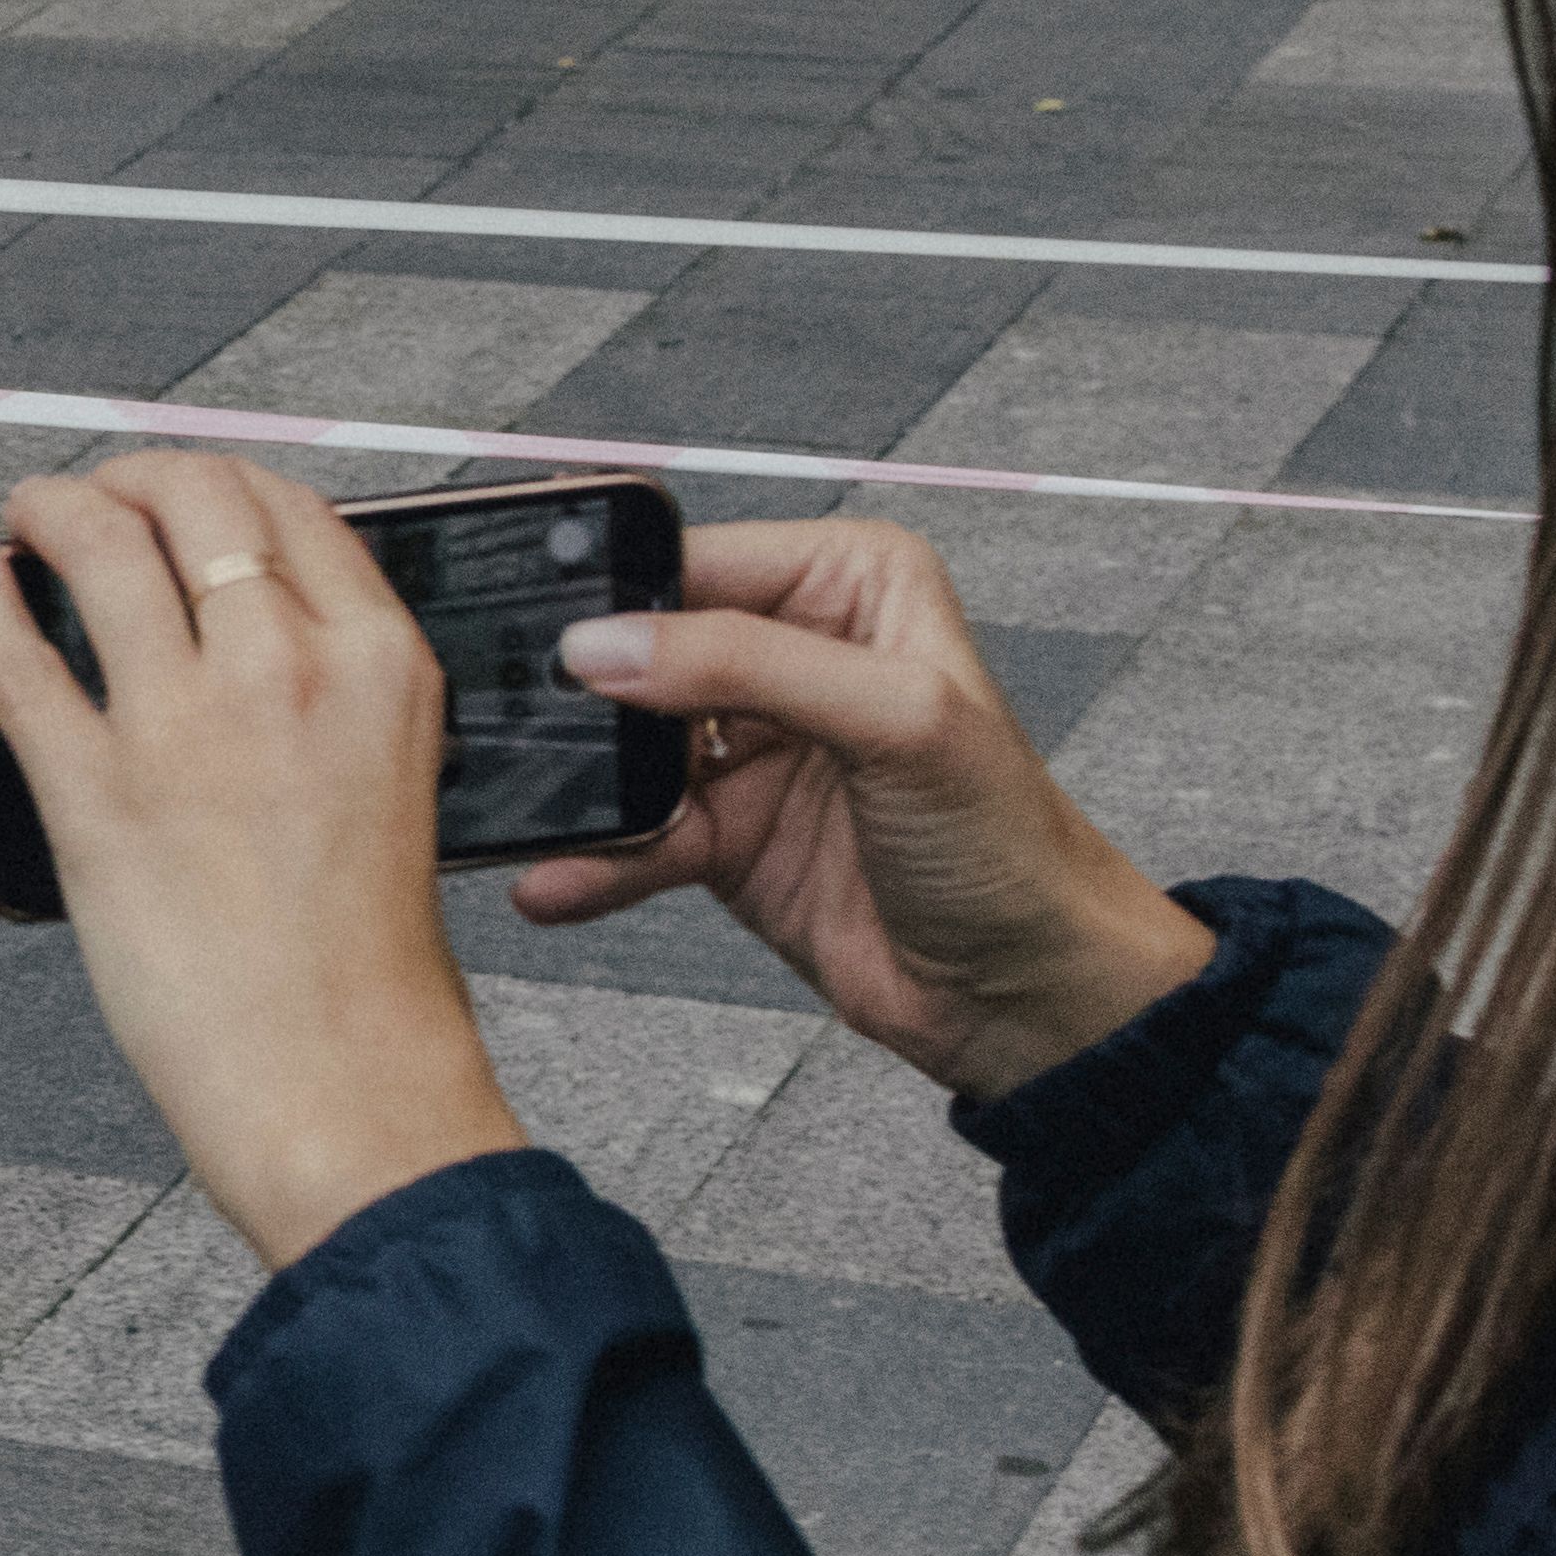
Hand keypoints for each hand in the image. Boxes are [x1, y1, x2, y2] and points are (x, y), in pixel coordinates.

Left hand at [0, 457, 530, 1273]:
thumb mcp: (392, 773)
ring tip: (20, 517)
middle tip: (86, 499)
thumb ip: (332, 682)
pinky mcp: (94, 795)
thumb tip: (245, 617)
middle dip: (127, 476)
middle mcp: (289, 667)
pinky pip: (13, 656)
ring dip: (46, 508)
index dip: (209, 480)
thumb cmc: (365, 955)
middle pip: (194, 495)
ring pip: (99, 544)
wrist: (344, 1081)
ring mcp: (186, 726)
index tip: (168, 492)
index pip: (287, 504)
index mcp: (381, 660)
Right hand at [516, 514, 1214, 1098]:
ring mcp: (751, 744)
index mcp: (848, 584)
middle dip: (587, 700)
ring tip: (546, 816)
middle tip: (531, 734)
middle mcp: (794, 651)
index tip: (561, 650)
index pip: (699, 561)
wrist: (1023, 994)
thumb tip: (609, 644)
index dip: (623, 601)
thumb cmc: (1012, 847)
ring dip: (582, 787)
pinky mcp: (722, 829)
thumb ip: (748, 664)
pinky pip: (631, 830)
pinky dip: (594, 858)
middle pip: (642, 650)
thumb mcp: (897, 722)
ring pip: (625, 745)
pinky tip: (562, 877)